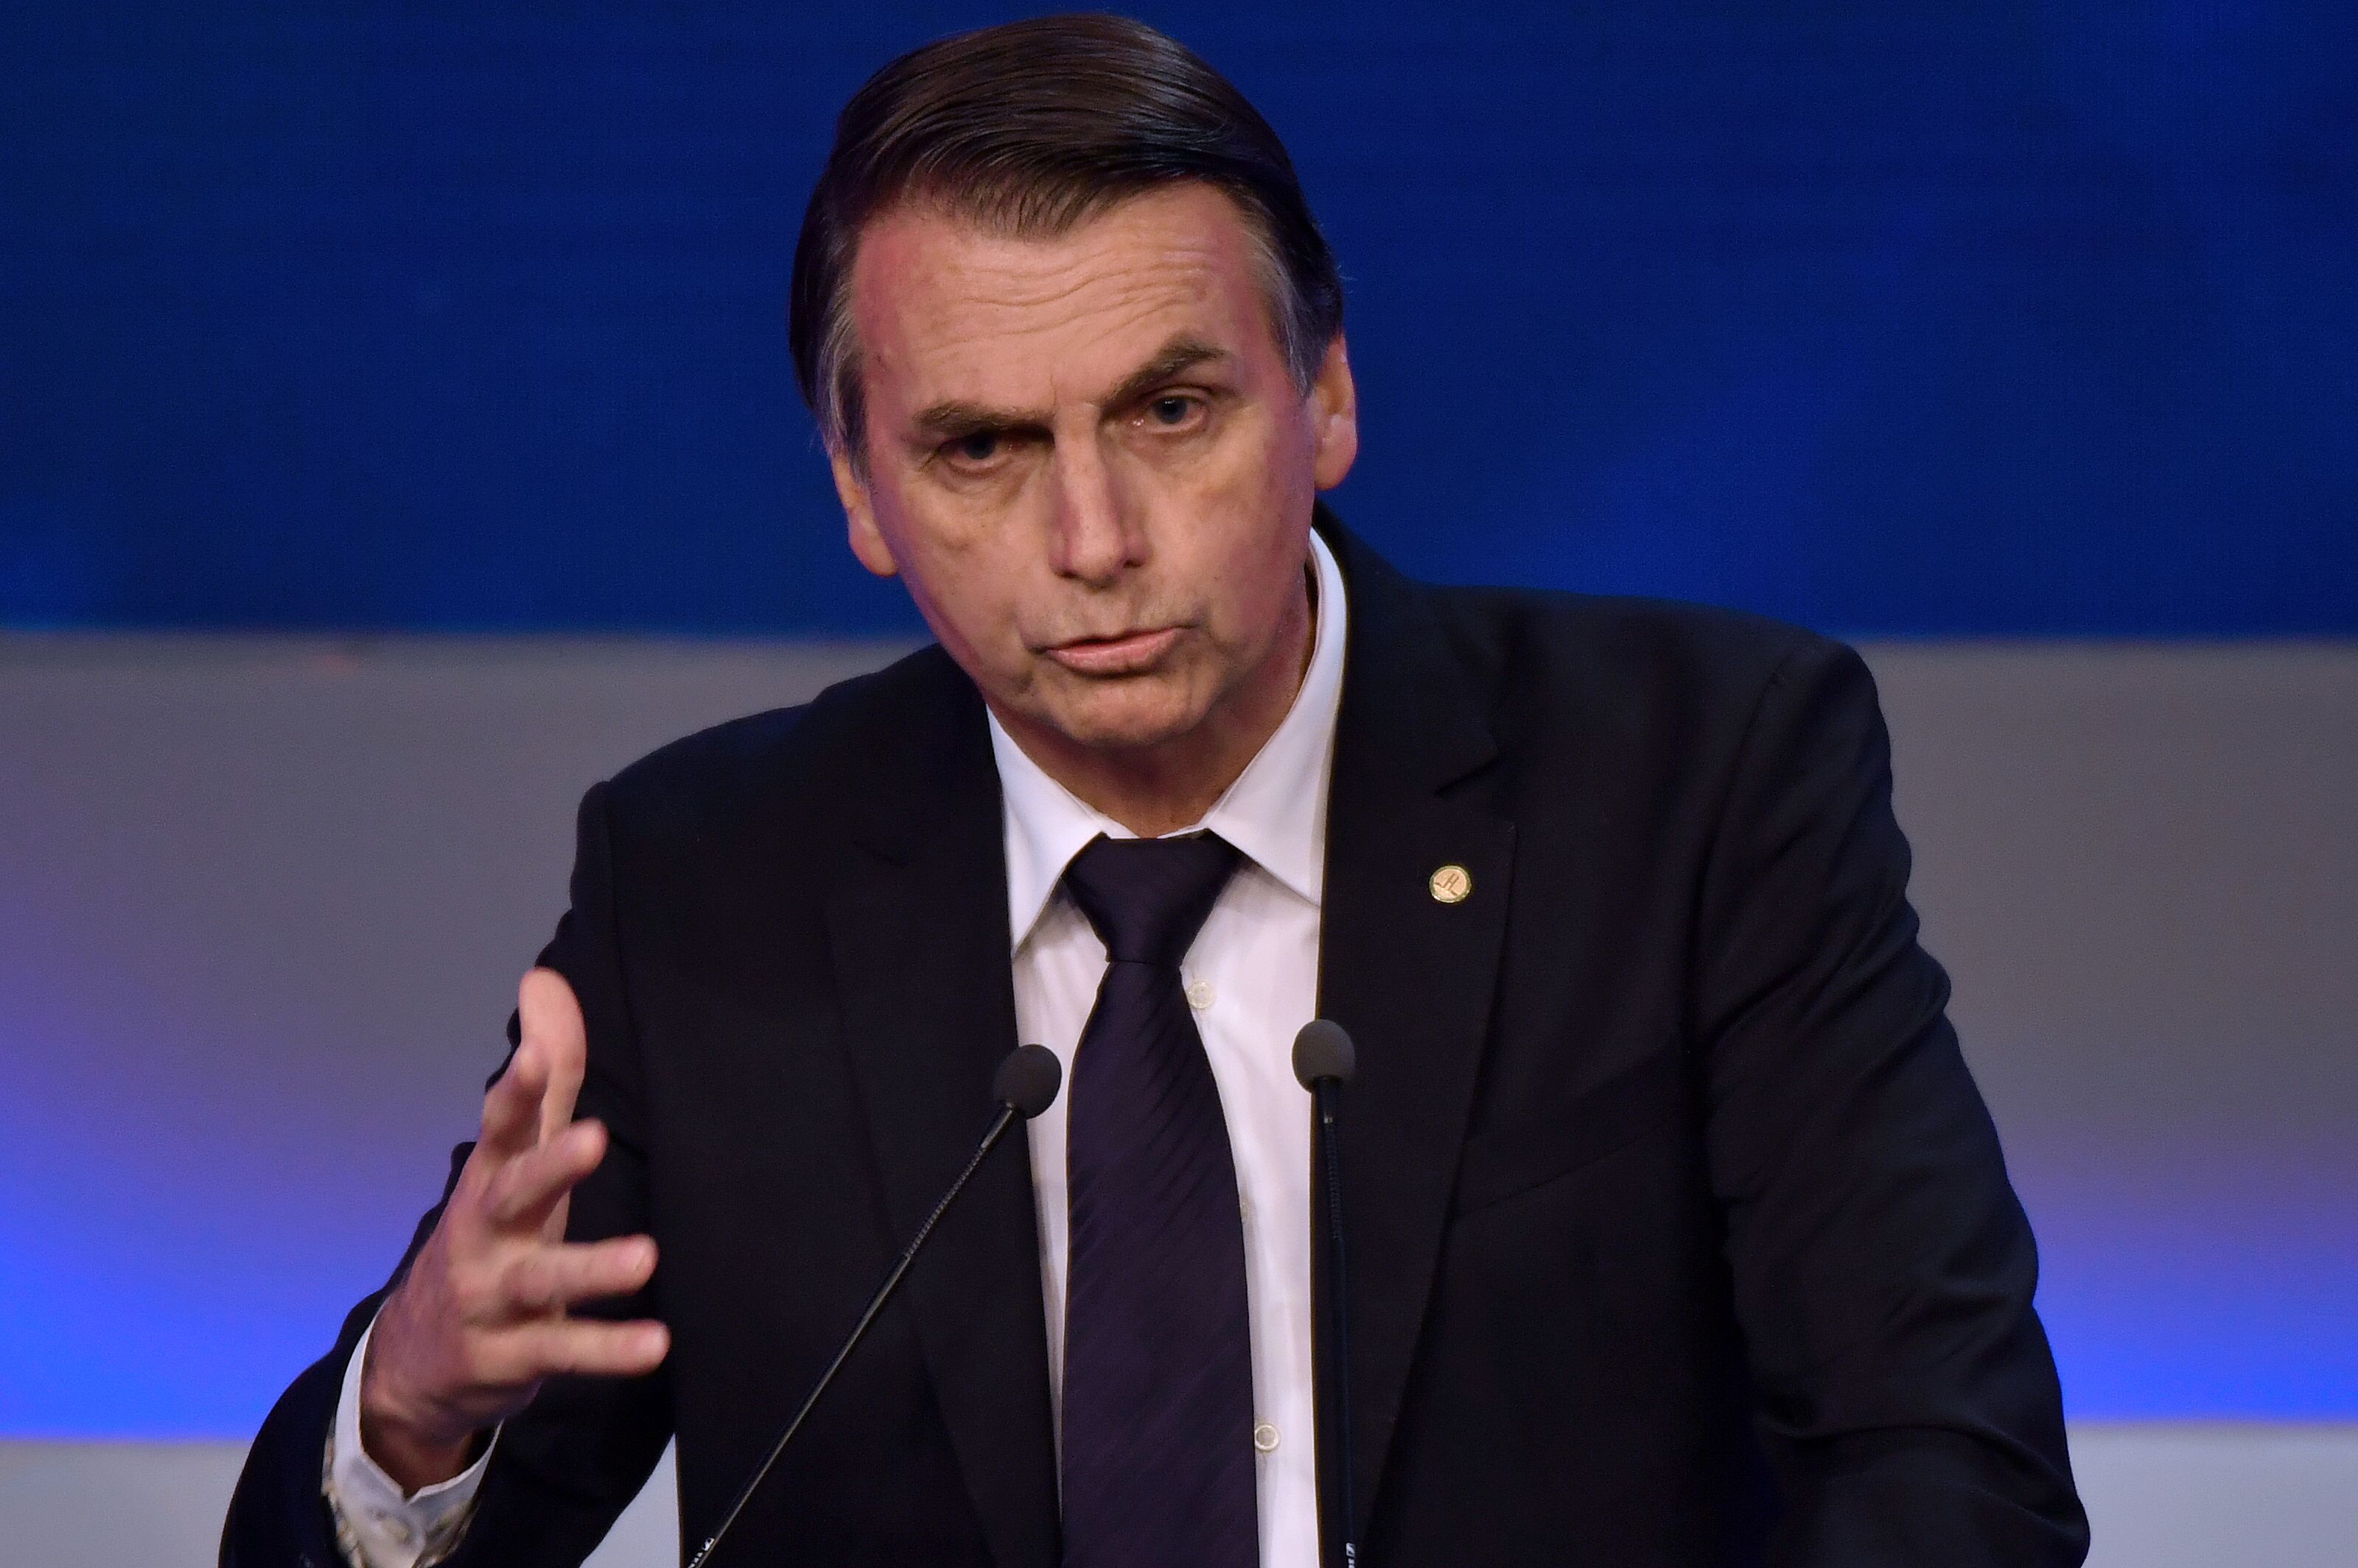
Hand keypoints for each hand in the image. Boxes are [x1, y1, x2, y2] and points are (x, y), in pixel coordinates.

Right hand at [359, 968, 669, 1490]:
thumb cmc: (490, 1238)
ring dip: (592, 1270)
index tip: (535, 1054)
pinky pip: (562, 1352)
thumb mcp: (517, 1160)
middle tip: (595, 1138)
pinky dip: (607, 1351)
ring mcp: (492, 1299)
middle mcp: (484, 1235)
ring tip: (647, 1257)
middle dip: (550, 1168)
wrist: (418, 1362)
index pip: (502, 1128)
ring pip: (541, 1280)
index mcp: (490, 1180)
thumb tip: (544, 980)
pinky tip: (656, 1345)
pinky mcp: (511, 1357)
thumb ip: (545, 1081)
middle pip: (513, 1194)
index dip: (518, 1091)